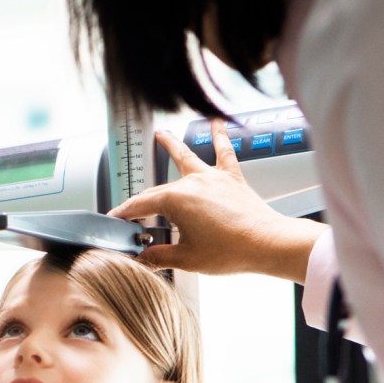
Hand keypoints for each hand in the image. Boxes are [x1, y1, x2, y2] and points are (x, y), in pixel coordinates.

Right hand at [111, 120, 324, 282]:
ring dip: (172, 145)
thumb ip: (159, 256)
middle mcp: (193, 183)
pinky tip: (216, 123)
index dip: (124, 214)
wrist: (268, 243)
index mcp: (177, 200)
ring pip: (187, 156)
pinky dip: (220, 137)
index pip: (140, 205)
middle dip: (142, 199)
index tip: (115, 220)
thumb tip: (142, 258)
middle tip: (131, 209)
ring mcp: (213, 178)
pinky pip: (224, 153)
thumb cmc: (232, 251)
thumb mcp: (187, 259)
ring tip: (161, 134)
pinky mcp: (232, 179)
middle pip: (159, 188)